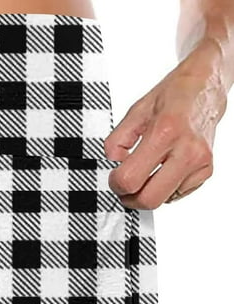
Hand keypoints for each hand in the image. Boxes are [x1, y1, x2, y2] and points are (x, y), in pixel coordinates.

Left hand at [104, 41, 227, 208]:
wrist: (206, 87)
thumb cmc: (173, 97)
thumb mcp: (135, 112)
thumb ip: (117, 140)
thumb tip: (113, 163)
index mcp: (164, 133)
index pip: (130, 180)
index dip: (116, 184)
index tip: (115, 177)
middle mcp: (186, 150)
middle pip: (149, 199)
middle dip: (131, 198)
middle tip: (124, 188)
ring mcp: (199, 162)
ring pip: (163, 200)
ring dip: (148, 193)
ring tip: (145, 174)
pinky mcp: (206, 170)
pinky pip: (177, 195)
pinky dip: (165, 189)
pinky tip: (163, 171)